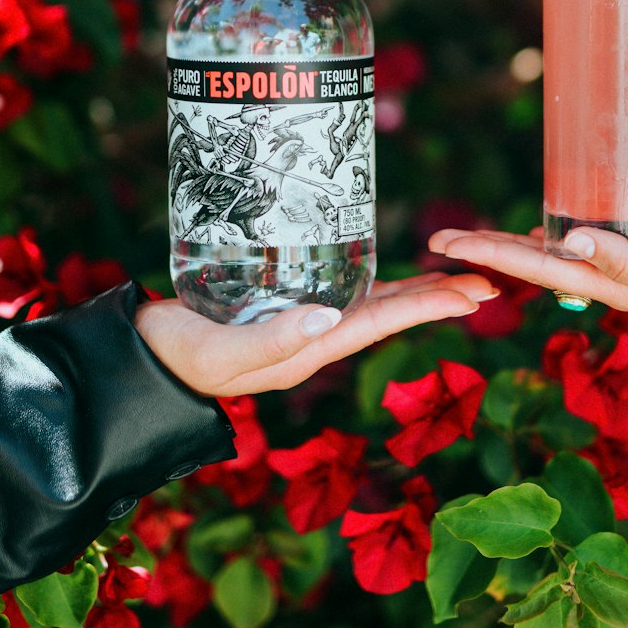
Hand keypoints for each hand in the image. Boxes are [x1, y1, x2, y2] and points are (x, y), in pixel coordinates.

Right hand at [134, 272, 495, 396]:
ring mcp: (298, 324)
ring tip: (454, 274)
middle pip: (387, 313)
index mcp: (307, 350)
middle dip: (437, 297)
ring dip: (414, 290)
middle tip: (489, 279)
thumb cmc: (173, 356)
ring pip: (370, 303)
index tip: (475, 293)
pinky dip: (372, 279)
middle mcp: (312, 338)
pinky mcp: (280, 307)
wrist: (138, 359)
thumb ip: (270, 339)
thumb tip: (329, 318)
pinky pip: (340, 292)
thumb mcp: (218, 352)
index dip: (429, 305)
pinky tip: (383, 268)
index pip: (381, 323)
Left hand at [428, 223, 627, 356]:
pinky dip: (553, 238)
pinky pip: (585, 245)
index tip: (443, 244)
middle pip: (533, 264)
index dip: (487, 254)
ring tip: (474, 241)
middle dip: (485, 252)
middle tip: (436, 239)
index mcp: (613, 289)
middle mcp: (612, 283)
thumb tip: (565, 243)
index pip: (535, 268)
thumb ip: (625, 261)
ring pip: (554, 257)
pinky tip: (544, 232)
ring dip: (511, 248)